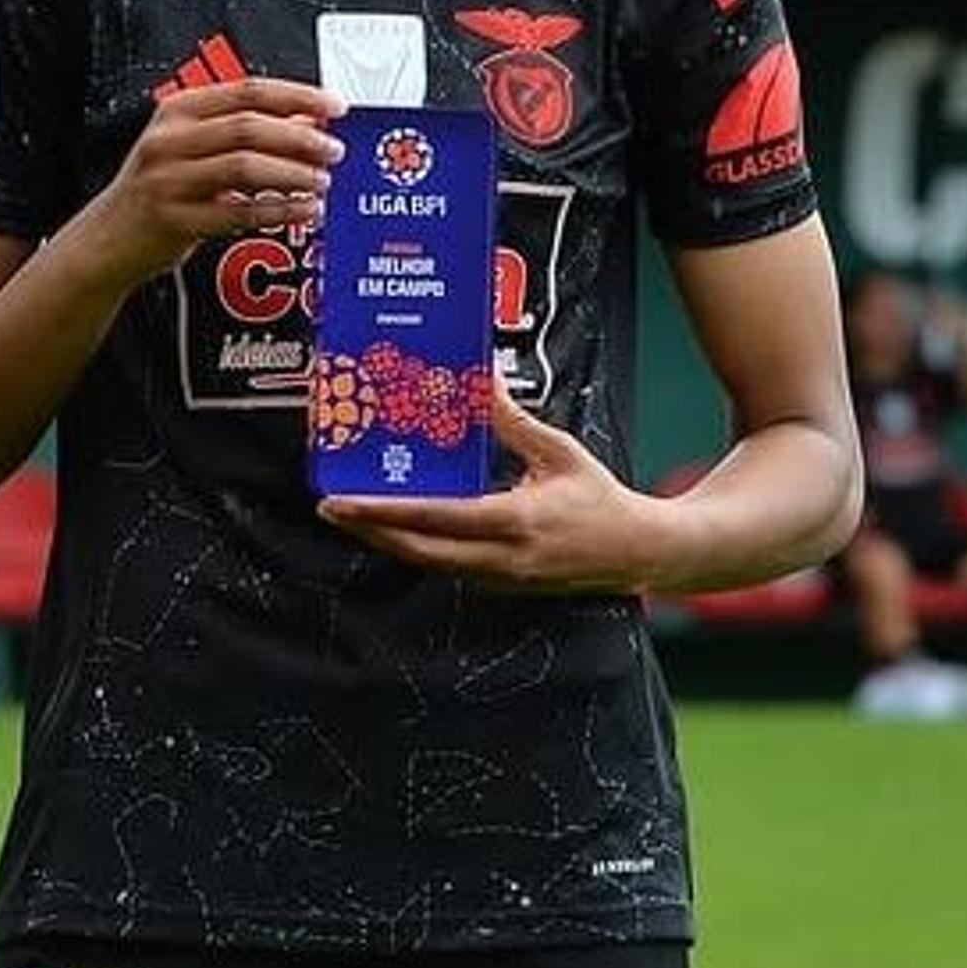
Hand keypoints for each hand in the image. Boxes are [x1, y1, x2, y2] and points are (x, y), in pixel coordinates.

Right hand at [76, 78, 344, 286]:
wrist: (107, 238)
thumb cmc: (159, 189)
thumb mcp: (191, 147)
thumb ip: (242, 131)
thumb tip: (308, 120)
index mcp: (178, 111)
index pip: (248, 91)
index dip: (298, 96)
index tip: (336, 106)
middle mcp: (169, 140)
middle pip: (249, 127)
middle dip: (300, 138)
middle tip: (334, 151)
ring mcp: (168, 180)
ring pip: (245, 168)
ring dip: (292, 174)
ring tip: (322, 182)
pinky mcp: (173, 220)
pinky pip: (238, 213)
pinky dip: (278, 211)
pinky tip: (304, 211)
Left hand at [319, 378, 670, 595]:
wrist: (637, 553)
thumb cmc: (600, 497)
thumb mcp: (558, 452)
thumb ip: (512, 422)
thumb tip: (479, 380)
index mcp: (515, 522)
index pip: (435, 518)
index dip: (383, 511)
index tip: (342, 502)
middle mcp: (502, 559)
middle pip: (418, 551)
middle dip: (369, 530)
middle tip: (329, 508)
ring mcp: (500, 579)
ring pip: (429, 564)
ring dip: (389, 541)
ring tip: (353, 515)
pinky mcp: (502, 587)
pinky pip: (448, 568)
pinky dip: (417, 548)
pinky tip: (396, 528)